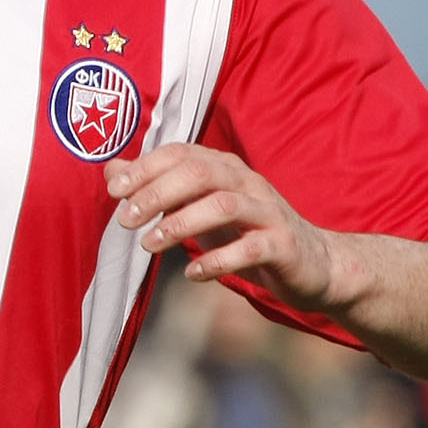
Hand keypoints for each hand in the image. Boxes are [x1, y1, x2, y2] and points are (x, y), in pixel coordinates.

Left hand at [107, 143, 345, 311]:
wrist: (315, 265)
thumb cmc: (247, 233)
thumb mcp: (198, 209)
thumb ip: (158, 190)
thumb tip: (112, 172)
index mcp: (226, 168)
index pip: (182, 153)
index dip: (147, 168)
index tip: (114, 190)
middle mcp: (248, 182)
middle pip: (201, 173)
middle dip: (158, 192)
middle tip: (126, 219)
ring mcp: (269, 212)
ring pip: (224, 205)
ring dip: (182, 223)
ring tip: (150, 243)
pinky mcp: (284, 245)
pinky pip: (250, 248)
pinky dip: (218, 260)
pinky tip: (193, 274)